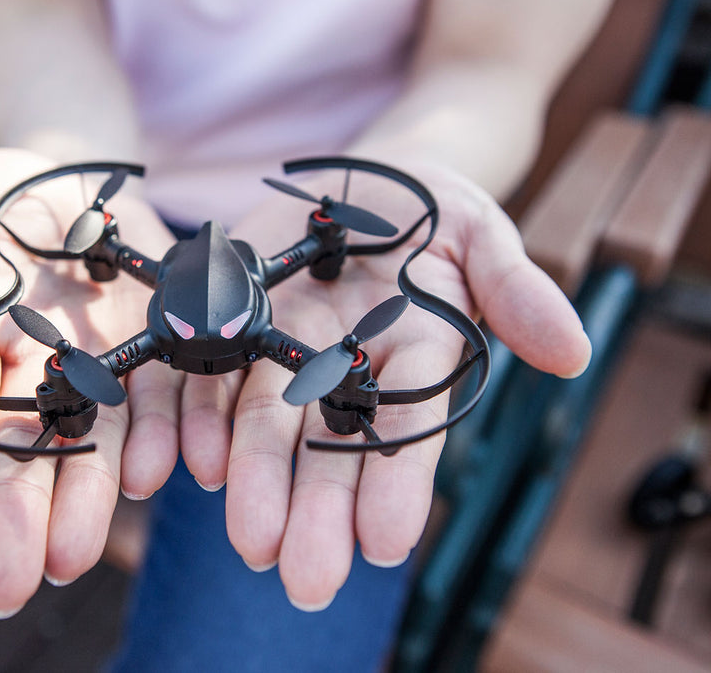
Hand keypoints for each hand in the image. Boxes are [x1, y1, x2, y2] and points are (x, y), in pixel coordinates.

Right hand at [0, 149, 181, 616]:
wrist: (77, 179)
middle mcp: (32, 372)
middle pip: (21, 452)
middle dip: (13, 517)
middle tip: (5, 586)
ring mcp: (96, 366)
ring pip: (91, 443)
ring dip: (85, 501)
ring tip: (71, 559)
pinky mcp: (154, 350)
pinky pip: (159, 400)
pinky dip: (159, 437)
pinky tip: (156, 476)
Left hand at [178, 161, 591, 609]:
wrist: (353, 184)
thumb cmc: (429, 212)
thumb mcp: (480, 236)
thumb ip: (515, 290)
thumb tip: (573, 354)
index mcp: (410, 358)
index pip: (409, 428)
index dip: (398, 482)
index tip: (385, 542)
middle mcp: (341, 369)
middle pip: (327, 446)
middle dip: (317, 511)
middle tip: (306, 579)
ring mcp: (279, 350)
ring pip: (261, 426)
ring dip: (253, 485)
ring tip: (250, 540)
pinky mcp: (227, 324)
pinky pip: (204, 379)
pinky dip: (194, 423)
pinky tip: (191, 466)